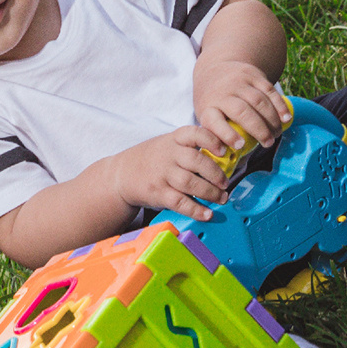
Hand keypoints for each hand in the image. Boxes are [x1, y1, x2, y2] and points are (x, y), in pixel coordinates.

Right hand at [103, 128, 231, 221]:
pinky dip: (196, 210)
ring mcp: (162, 174)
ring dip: (210, 193)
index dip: (212, 140)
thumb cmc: (152, 159)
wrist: (121, 174)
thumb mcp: (168, 144)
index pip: (195, 133)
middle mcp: (168, 155)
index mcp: (174, 139)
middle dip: (216, 174)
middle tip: (225, 183)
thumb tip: (225, 157)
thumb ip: (191, 146)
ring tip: (221, 198)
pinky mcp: (158, 193)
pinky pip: (180, 202)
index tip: (223, 150)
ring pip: (190, 183)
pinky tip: (207, 214)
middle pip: (196, 161)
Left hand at [191, 60, 288, 157]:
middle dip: (258, 130)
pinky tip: (286, 118)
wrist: (214, 70)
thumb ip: (218, 135)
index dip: (227, 135)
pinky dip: (280, 106)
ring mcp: (238, 82)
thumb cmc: (213, 102)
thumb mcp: (207, 116)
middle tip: (268, 143)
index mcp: (208, 107)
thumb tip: (232, 161)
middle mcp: (222, 93)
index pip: (214, 122)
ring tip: (276, 134)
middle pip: (242, 112)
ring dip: (272, 120)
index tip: (240, 146)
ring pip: (259, 101)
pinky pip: (270, 91)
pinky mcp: (252, 75)